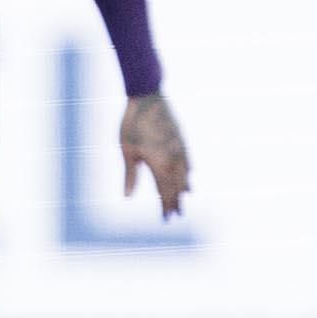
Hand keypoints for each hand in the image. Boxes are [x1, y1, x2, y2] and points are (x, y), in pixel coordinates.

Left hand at [120, 91, 189, 217]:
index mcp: (158, 164)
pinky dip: (188, 171)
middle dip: (175, 201)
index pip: (163, 191)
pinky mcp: (181, 139)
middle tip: (177, 215)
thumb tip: (127, 197)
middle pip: (175, 186)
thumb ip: (130, 174)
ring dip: (183, 188)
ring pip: (184, 174)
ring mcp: (179, 149)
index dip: (165, 206)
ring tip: (184, 199)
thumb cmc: (132, 124)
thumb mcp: (127, 150)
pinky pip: (187, 160)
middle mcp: (173, 159)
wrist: (147, 98)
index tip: (166, 219)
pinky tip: (190, 175)